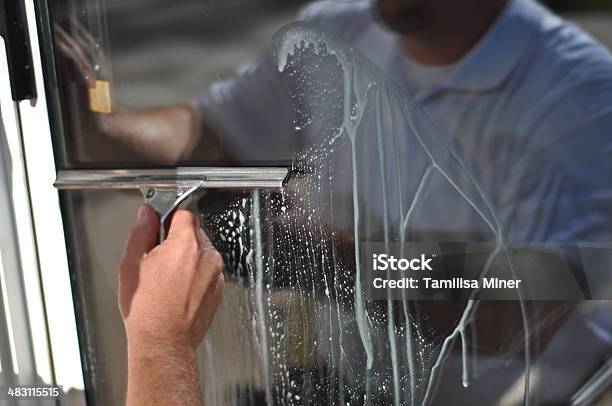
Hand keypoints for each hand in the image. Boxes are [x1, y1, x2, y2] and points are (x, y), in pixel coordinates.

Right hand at [118, 205, 224, 351]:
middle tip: (157, 260)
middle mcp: (207, 256)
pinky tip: (178, 290)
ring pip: (202, 252)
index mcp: (186, 245)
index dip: (168, 218)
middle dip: (177, 240)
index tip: (158, 227)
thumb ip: (141, 232)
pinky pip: (207, 271)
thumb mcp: (131, 264)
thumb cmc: (147, 310)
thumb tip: (147, 214)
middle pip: (194, 232)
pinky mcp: (218, 289)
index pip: (184, 213)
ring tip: (167, 280)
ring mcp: (216, 274)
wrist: (164, 344)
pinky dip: (195, 275)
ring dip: (187, 258)